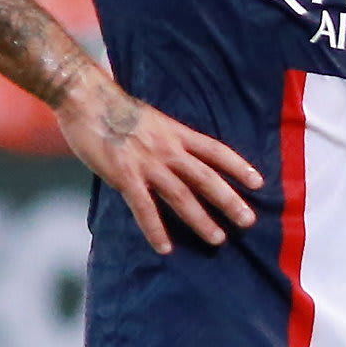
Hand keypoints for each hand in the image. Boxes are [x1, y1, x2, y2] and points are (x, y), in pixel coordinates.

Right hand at [60, 71, 263, 253]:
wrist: (87, 99)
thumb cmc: (114, 108)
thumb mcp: (153, 119)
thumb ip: (167, 138)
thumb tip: (178, 154)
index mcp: (177, 133)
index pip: (216, 151)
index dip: (238, 166)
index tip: (258, 182)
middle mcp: (168, 149)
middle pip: (206, 178)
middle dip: (229, 200)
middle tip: (248, 221)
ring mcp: (148, 163)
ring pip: (182, 196)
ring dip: (201, 220)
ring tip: (217, 238)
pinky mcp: (125, 176)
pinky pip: (144, 208)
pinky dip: (155, 229)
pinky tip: (165, 247)